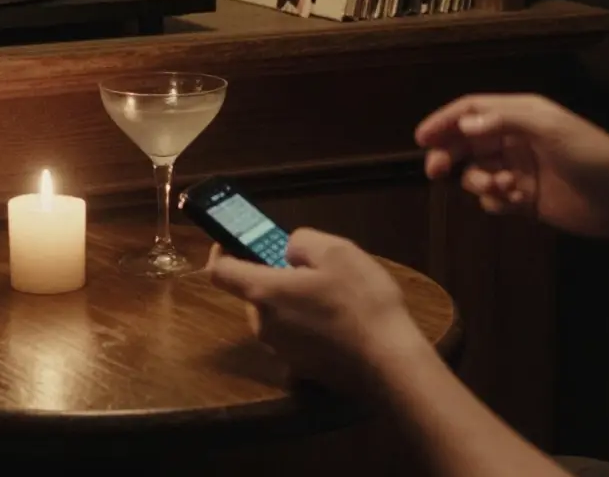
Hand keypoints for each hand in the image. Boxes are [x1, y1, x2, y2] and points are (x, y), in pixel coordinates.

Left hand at [206, 229, 429, 395]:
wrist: (389, 362)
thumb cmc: (360, 301)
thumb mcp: (336, 251)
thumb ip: (301, 241)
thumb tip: (287, 250)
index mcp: (264, 293)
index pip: (219, 271)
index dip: (220, 252)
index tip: (232, 241)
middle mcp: (263, 324)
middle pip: (253, 294)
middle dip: (272, 276)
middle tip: (307, 267)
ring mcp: (281, 350)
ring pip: (275, 316)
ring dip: (291, 302)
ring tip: (331, 294)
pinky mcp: (301, 368)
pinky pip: (295, 337)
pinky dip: (306, 325)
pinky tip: (339, 322)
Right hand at [414, 93, 608, 237]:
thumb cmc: (591, 155)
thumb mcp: (550, 128)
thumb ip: (505, 120)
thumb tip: (464, 125)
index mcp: (521, 115)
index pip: (472, 111)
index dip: (445, 121)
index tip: (422, 138)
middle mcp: (515, 139)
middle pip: (466, 143)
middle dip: (449, 155)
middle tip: (436, 171)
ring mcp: (518, 170)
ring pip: (476, 173)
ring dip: (479, 182)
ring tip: (502, 189)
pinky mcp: (523, 199)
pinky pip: (492, 199)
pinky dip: (496, 201)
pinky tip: (517, 202)